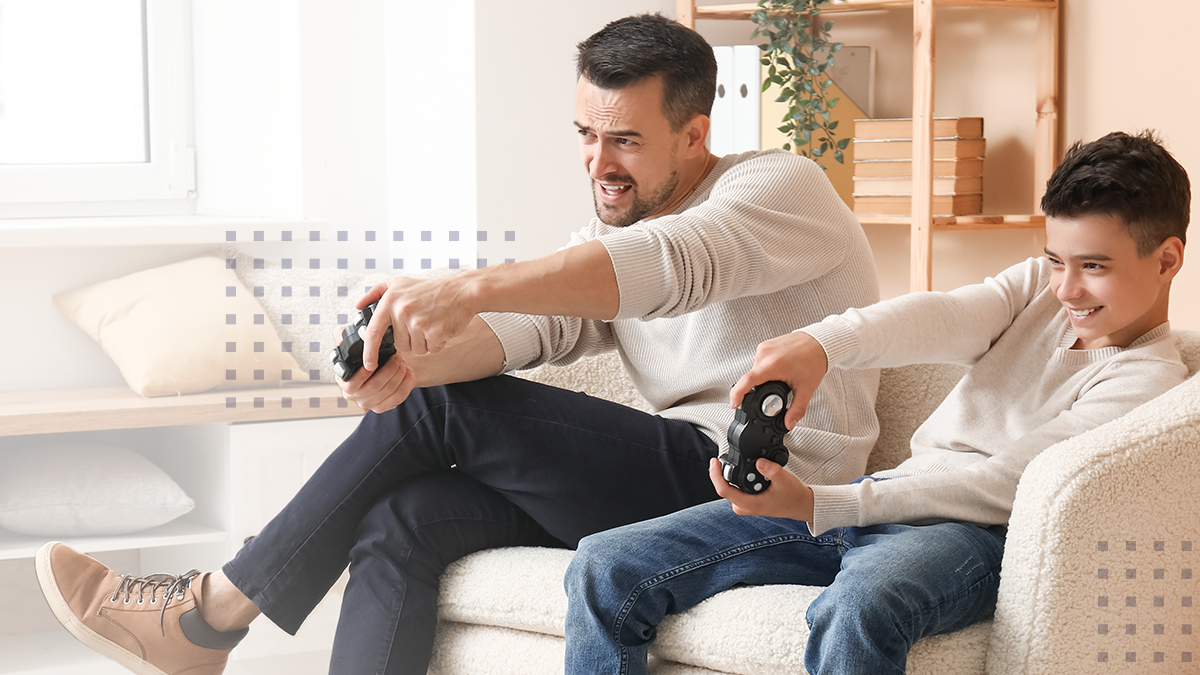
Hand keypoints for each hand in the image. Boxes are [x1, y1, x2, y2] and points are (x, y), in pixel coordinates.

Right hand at [331, 323, 418, 413]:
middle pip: (373, 388)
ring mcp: (369, 403)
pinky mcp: (383, 406)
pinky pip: (397, 399)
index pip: (350, 385)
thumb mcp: (354, 342)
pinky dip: (406, 385)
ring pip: (387, 393)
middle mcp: (355, 396)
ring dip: (398, 376)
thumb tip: (340, 336)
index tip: (373, 365)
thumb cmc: (367, 354)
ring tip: (403, 363)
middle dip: (388, 371)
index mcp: (344, 381)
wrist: (382, 365)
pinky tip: (408, 373)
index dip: (362, 376)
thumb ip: (343, 335)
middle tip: (397, 358)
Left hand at [357, 273, 478, 364]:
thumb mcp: (400, 283)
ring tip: (432, 323)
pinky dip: (437, 343)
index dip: (369, 352)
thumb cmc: (431, 289)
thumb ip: (376, 292)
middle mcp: (402, 311)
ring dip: (424, 342)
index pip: (374, 332)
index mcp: (391, 300)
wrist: (462, 291)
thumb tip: (358, 306)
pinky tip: (441, 328)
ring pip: (415, 349)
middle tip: (421, 322)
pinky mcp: (435, 332)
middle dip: (410, 339)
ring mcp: (419, 322)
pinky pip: (431, 349)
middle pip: (400, 344)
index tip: (368, 365)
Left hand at [708, 458, 813, 522]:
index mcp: (750, 504)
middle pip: (724, 488)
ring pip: (729, 488)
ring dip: (728, 475)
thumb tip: (758, 461)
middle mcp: (744, 506)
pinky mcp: (747, 501)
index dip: (716, 475)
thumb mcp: (784, 480)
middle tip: (721, 458)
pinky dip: (736, 478)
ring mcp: (744, 504)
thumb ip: (771, 470)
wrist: (799, 505)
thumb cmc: (792, 497)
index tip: (714, 462)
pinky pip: (735, 488)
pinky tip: (741, 471)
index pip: (724, 491)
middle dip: (721, 472)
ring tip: (734, 464)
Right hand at [729, 331, 827, 429]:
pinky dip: (766, 369)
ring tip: (782, 376)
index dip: (737, 394)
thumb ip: (796, 409)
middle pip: (752, 378)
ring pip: (756, 370)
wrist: (819, 342)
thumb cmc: (814, 360)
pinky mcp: (764, 345)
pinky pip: (759, 362)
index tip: (734, 404)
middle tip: (779, 389)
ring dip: (764, 378)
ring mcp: (763, 348)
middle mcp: (764, 354)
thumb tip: (788, 424)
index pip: (747, 381)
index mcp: (773, 365)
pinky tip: (780, 369)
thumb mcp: (806, 389)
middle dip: (761, 388)